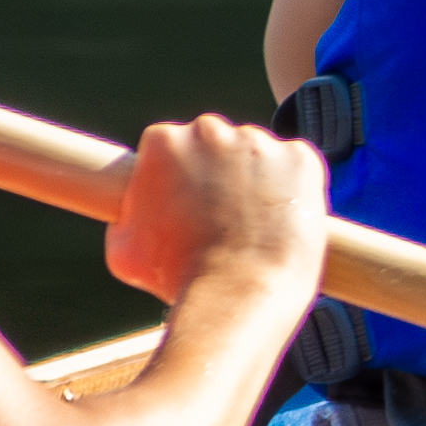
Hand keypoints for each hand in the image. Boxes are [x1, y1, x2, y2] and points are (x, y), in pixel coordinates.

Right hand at [109, 112, 332, 313]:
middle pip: (214, 145)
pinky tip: (283, 222)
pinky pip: (297, 167)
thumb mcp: (125, 252)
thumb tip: (129, 211)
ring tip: (255, 228)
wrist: (238, 295)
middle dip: (218, 174)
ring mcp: (259, 141)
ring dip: (256, 181)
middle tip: (223, 220)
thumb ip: (125, 218)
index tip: (190, 206)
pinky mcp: (300, 157)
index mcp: (163, 141)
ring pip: (257, 156)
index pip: (170, 148)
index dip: (180, 180)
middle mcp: (209, 130)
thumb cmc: (176, 280)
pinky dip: (294, 189)